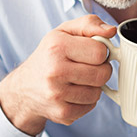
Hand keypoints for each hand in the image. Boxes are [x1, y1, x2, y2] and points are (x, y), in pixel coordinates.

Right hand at [0, 15, 116, 135]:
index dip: (100, 51)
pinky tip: (73, 92)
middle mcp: (55, 70)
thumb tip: (111, 30)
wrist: (24, 87)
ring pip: (98, 92)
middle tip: (87, 67)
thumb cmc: (49, 55)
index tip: (90, 52)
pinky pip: (90, 106)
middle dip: (100, 69)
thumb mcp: (64, 31)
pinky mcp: (61, 112)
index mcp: (57, 46)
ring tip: (78, 80)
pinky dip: (86, 100)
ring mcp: (57, 94)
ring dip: (93, 86)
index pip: (100, 51)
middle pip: (102, 74)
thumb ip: (89, 24)